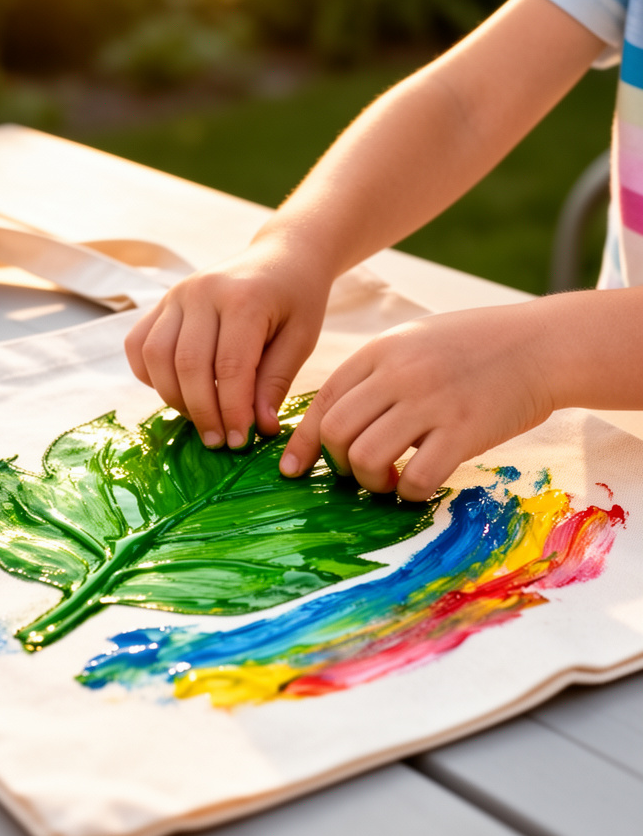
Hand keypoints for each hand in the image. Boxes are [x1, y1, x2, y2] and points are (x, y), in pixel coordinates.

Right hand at [125, 237, 332, 447]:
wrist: (283, 256)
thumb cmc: (297, 299)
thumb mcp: (301, 339)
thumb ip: (275, 382)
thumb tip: (257, 428)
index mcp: (245, 298)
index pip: (229, 367)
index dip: (232, 411)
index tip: (241, 441)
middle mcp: (203, 291)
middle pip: (187, 365)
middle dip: (202, 412)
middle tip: (220, 441)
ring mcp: (177, 293)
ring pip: (155, 356)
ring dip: (173, 397)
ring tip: (201, 418)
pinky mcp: (163, 301)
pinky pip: (139, 344)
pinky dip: (149, 375)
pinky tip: (177, 391)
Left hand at [279, 304, 555, 500]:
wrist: (540, 345)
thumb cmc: (474, 347)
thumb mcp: (414, 343)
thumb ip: (376, 373)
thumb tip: (334, 421)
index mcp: (380, 351)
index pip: (323, 400)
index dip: (304, 441)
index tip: (294, 468)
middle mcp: (398, 374)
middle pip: (336, 432)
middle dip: (338, 463)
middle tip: (358, 472)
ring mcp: (430, 402)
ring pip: (366, 458)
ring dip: (370, 481)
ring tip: (388, 480)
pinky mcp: (463, 431)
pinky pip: (415, 477)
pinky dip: (408, 492)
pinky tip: (418, 485)